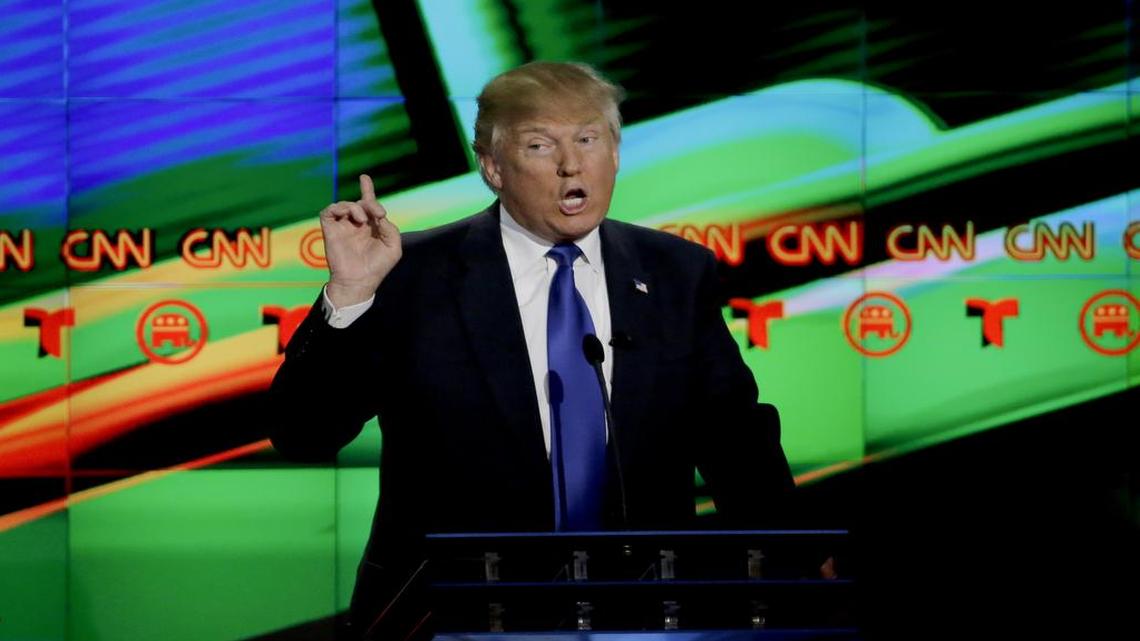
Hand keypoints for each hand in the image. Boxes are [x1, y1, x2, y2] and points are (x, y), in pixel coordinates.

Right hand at [320, 175, 401, 306]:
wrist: (359, 281)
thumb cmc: (378, 267)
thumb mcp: (393, 247)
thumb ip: (390, 228)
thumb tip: (379, 215)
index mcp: (370, 228)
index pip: (367, 205)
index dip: (367, 190)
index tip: (364, 177)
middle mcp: (355, 225)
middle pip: (359, 203)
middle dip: (369, 202)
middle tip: (378, 213)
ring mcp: (342, 226)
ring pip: (345, 204)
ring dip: (356, 207)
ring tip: (363, 220)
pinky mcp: (330, 229)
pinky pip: (329, 211)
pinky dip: (339, 208)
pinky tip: (351, 218)